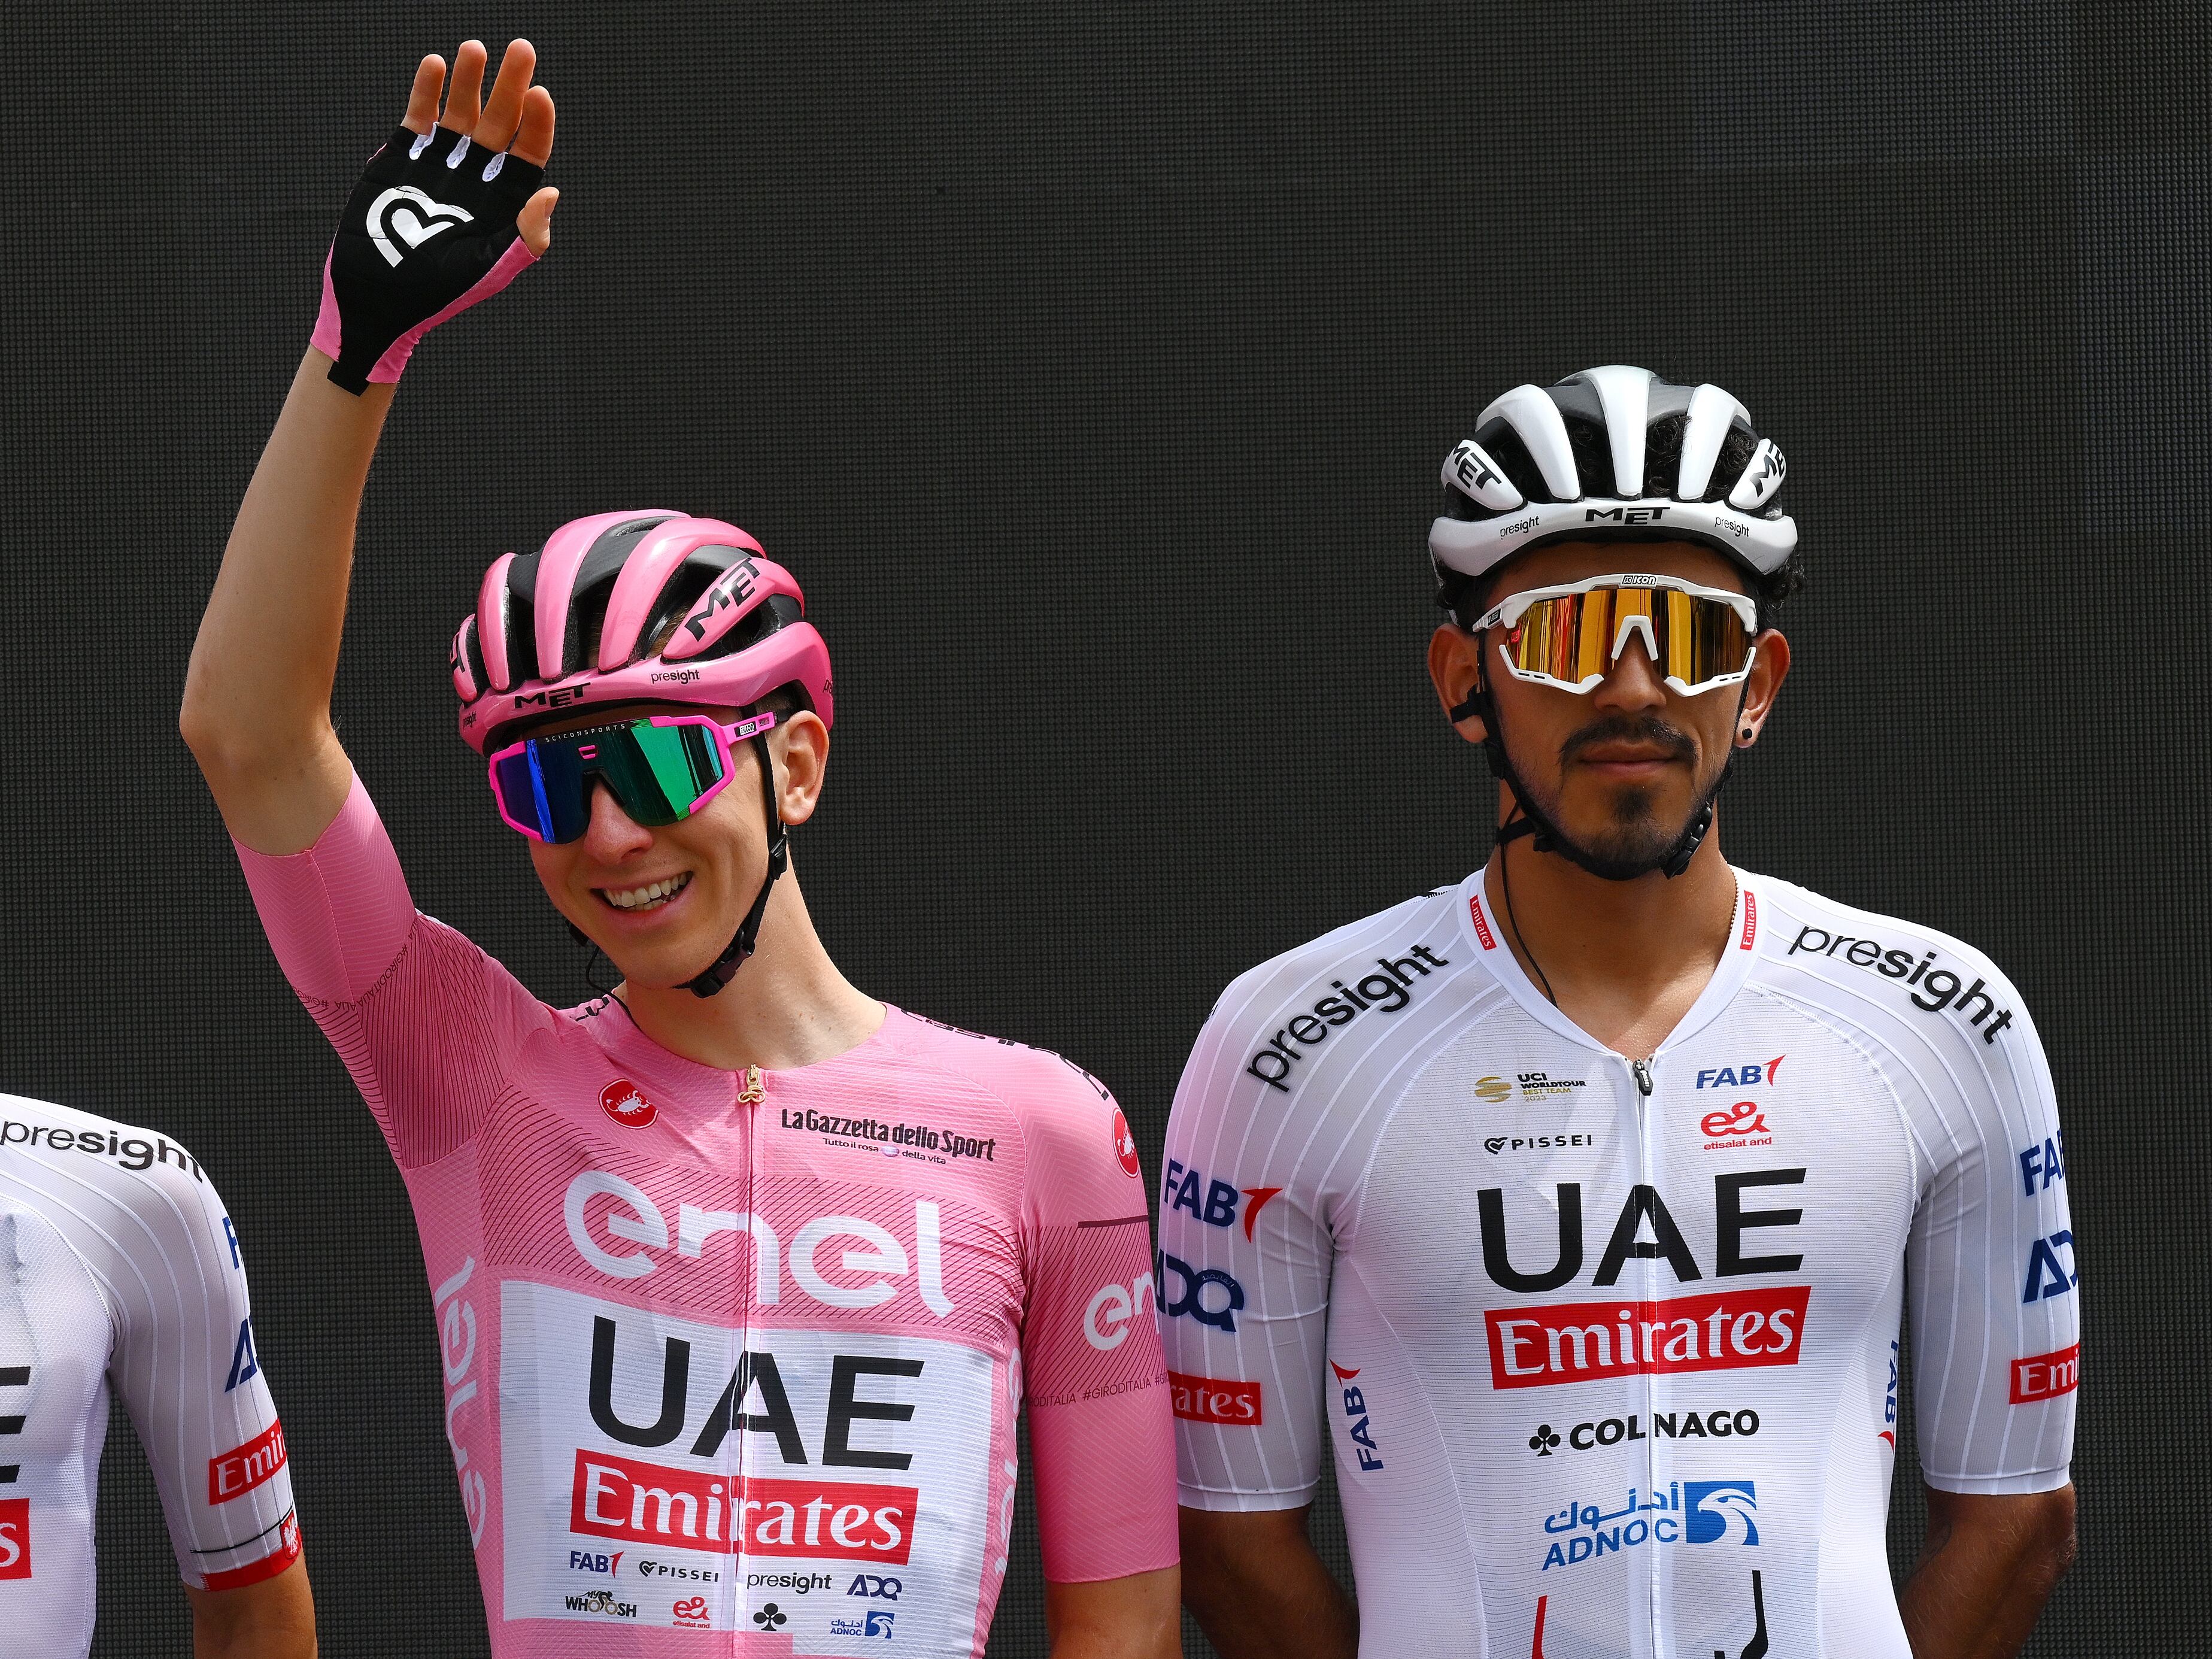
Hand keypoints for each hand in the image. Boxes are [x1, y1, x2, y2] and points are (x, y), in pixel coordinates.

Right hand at [311, 40, 558, 391]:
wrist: (377, 294)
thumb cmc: (437, 292)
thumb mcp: (488, 268)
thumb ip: (524, 235)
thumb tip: (551, 193)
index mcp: (504, 201)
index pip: (529, 153)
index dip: (537, 123)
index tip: (540, 95)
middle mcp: (477, 176)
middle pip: (500, 122)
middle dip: (511, 85)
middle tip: (521, 49)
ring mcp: (441, 163)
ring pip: (461, 111)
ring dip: (469, 80)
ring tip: (474, 49)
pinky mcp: (403, 156)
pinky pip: (420, 116)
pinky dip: (427, 91)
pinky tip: (436, 65)